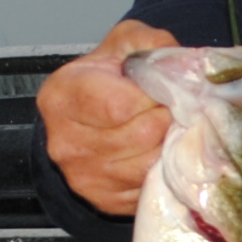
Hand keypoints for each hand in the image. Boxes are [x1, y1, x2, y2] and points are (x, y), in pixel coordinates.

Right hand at [37, 17, 179, 216]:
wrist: (88, 118)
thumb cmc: (106, 77)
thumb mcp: (123, 44)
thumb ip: (150, 42)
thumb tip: (178, 65)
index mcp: (62, 96)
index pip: (121, 103)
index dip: (153, 96)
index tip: (161, 89)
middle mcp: (65, 141)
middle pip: (140, 135)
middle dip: (166, 118)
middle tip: (169, 108)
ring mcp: (83, 176)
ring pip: (149, 162)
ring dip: (168, 144)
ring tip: (165, 127)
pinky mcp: (104, 199)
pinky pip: (150, 185)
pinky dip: (162, 167)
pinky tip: (158, 149)